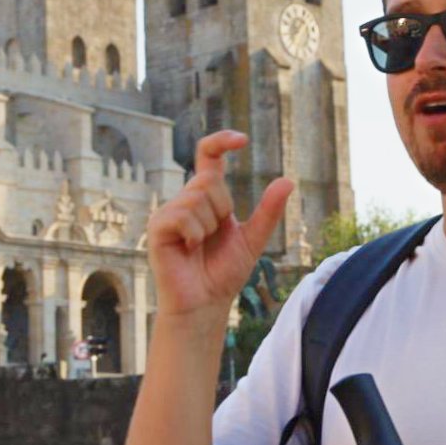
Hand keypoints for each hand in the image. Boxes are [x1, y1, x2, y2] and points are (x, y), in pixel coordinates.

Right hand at [147, 130, 293, 319]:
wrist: (205, 304)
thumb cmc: (223, 273)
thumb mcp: (253, 239)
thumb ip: (268, 211)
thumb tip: (287, 180)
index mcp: (205, 197)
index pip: (209, 156)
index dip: (222, 142)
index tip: (242, 140)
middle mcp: (184, 199)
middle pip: (210, 181)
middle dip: (223, 210)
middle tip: (214, 237)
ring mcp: (168, 212)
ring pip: (198, 197)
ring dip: (209, 227)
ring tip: (199, 246)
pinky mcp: (158, 228)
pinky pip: (183, 215)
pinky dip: (194, 234)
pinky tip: (188, 249)